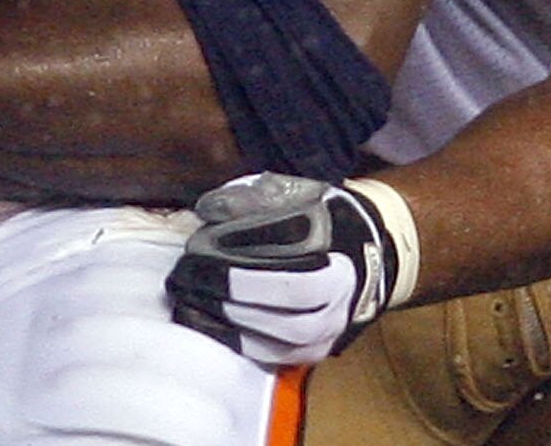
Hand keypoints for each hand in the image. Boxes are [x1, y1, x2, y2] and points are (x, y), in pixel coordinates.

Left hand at [168, 173, 402, 366]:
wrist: (364, 251)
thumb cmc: (322, 219)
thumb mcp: (297, 195)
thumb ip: (254, 199)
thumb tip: (207, 209)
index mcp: (341, 266)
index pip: (296, 280)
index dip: (247, 274)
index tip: (201, 252)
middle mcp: (339, 306)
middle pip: (285, 314)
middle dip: (230, 296)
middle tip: (186, 276)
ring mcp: (327, 333)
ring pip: (278, 340)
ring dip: (228, 322)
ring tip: (188, 299)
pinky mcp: (312, 352)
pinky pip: (272, 356)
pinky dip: (236, 341)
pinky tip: (205, 321)